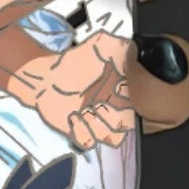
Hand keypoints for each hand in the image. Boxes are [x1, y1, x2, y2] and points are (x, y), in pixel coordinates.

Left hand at [20, 32, 134, 148]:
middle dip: (113, 117)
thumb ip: (117, 45)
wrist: (46, 78)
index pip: (141, 104)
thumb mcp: (98, 46)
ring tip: (83, 110)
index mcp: (124, 90)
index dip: (131, 100)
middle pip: (128, 125)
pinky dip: (81, 132)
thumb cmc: (72, 63)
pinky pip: (89, 142)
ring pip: (112, 137)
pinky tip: (73, 116)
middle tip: (97, 104)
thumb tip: (132, 48)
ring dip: (96, 125)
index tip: (116, 89)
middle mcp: (115, 108)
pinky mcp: (84, 132)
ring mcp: (100, 122)